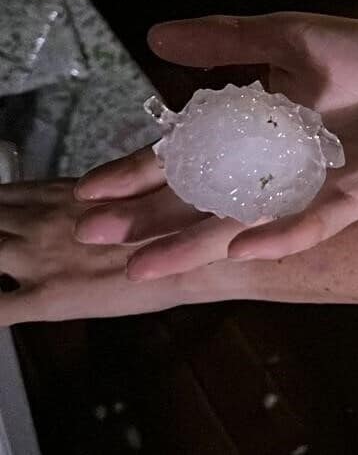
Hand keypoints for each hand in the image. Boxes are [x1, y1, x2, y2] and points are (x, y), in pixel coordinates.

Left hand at [0, 180, 227, 323]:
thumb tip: (85, 194)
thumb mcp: (140, 189)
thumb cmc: (180, 222)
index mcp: (61, 195)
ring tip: (7, 265)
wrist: (201, 257)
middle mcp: (41, 221)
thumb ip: (100, 192)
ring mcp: (39, 260)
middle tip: (7, 243)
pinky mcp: (47, 299)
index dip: (1, 207)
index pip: (4, 196)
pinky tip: (4, 305)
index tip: (6, 218)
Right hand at [74, 13, 357, 278]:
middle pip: (202, 201)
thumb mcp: (291, 39)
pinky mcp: (354, 197)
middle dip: (149, 219)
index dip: (137, 172)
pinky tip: (243, 249)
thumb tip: (155, 36)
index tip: (89, 189)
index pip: (184, 158)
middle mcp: (274, 170)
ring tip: (146, 266)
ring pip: (246, 225)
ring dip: (197, 245)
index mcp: (255, 133)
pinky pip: (314, 223)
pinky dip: (281, 235)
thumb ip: (229, 40)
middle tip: (93, 235)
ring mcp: (312, 189)